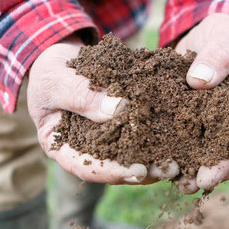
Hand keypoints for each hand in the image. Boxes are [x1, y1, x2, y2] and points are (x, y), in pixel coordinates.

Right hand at [27, 34, 178, 184]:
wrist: (62, 55)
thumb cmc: (49, 69)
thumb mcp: (57, 79)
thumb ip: (81, 95)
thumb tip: (118, 109)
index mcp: (61, 148)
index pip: (85, 167)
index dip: (112, 172)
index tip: (137, 171)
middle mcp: (86, 149)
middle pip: (114, 166)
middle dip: (143, 170)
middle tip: (168, 169)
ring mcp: (106, 138)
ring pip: (131, 153)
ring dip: (155, 157)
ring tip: (180, 160)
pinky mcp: (123, 123)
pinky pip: (140, 131)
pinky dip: (159, 133)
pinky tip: (180, 135)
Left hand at [173, 13, 228, 193]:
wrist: (202, 34)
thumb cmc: (226, 32)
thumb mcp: (227, 35)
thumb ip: (219, 55)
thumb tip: (199, 81)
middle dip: (224, 167)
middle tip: (207, 178)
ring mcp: (215, 128)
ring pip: (212, 157)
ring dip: (199, 173)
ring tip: (183, 184)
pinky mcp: (190, 128)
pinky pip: (186, 148)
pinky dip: (177, 160)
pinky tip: (163, 171)